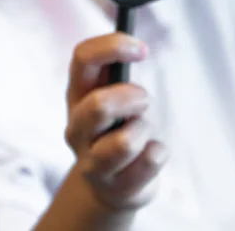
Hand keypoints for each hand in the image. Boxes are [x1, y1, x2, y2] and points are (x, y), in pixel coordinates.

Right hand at [65, 33, 167, 211]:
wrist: (113, 186)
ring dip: (144, 130)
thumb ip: (117, 75)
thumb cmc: (117, 129)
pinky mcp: (118, 187)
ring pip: (125, 142)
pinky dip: (158, 152)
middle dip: (132, 98)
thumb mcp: (113, 97)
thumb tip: (137, 46)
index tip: (142, 49)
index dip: (113, 47)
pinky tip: (147, 156)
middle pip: (98, 106)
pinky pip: (152, 159)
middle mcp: (77, 129)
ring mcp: (93, 163)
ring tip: (141, 132)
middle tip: (143, 100)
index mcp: (76, 96)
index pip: (82, 59)